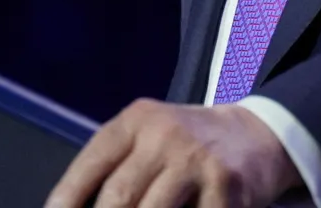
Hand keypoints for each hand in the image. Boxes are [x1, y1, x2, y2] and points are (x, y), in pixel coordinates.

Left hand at [45, 99, 299, 207]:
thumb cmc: (187, 145)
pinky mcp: (227, 188)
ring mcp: (197, 162)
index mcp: (135, 122)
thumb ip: (116, 167)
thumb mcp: (148, 137)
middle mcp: (164, 136)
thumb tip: (77, 207)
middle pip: (117, 198)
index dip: (65, 201)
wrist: (256, 134)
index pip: (89, 167)